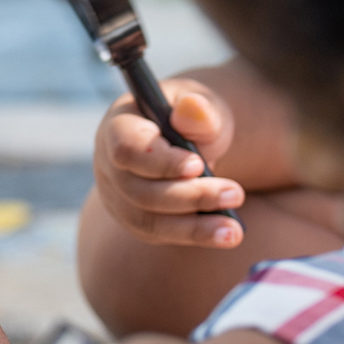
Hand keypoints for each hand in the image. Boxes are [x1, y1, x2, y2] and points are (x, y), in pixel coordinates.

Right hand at [93, 79, 246, 249]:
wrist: (187, 141)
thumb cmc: (192, 119)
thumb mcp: (201, 108)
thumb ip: (199, 112)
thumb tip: (194, 108)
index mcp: (118, 125)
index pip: (127, 148)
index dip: (161, 162)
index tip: (199, 165)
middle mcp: (109, 163)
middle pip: (139, 191)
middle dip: (189, 197)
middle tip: (235, 194)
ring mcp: (116, 195)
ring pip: (147, 220)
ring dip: (193, 227)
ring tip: (233, 230)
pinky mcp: (132, 219)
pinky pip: (158, 234)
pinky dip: (192, 235)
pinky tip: (224, 235)